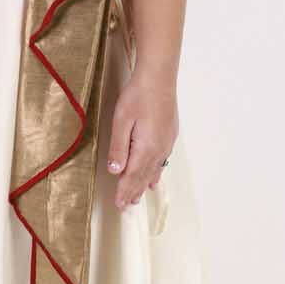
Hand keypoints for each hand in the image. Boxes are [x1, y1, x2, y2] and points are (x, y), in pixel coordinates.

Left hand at [105, 74, 177, 209]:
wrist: (159, 77)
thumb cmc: (138, 95)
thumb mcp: (121, 120)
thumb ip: (118, 147)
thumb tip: (115, 170)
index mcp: (146, 148)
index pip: (132, 176)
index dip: (124, 190)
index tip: (118, 204)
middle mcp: (159, 149)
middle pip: (144, 176)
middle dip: (133, 191)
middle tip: (125, 206)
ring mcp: (166, 143)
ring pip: (154, 170)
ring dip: (144, 185)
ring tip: (136, 197)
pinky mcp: (169, 135)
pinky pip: (161, 161)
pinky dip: (155, 173)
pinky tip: (154, 178)